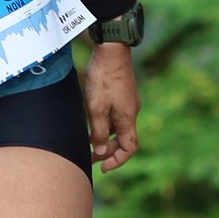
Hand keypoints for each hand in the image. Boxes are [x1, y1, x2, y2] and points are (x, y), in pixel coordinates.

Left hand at [83, 42, 138, 169]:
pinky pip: (116, 116)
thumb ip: (99, 132)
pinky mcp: (122, 93)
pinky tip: (91, 121)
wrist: (111, 49)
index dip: (118, 161)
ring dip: (105, 137)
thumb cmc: (102, 78)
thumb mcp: (96, 108)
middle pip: (123, 140)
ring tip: (87, 140)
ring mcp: (128, 102)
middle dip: (107, 151)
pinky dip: (105, 124)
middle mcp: (131, 112)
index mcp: (127, 118)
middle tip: (89, 156)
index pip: (130, 148)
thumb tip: (102, 151)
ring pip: (118, 128)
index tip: (103, 167)